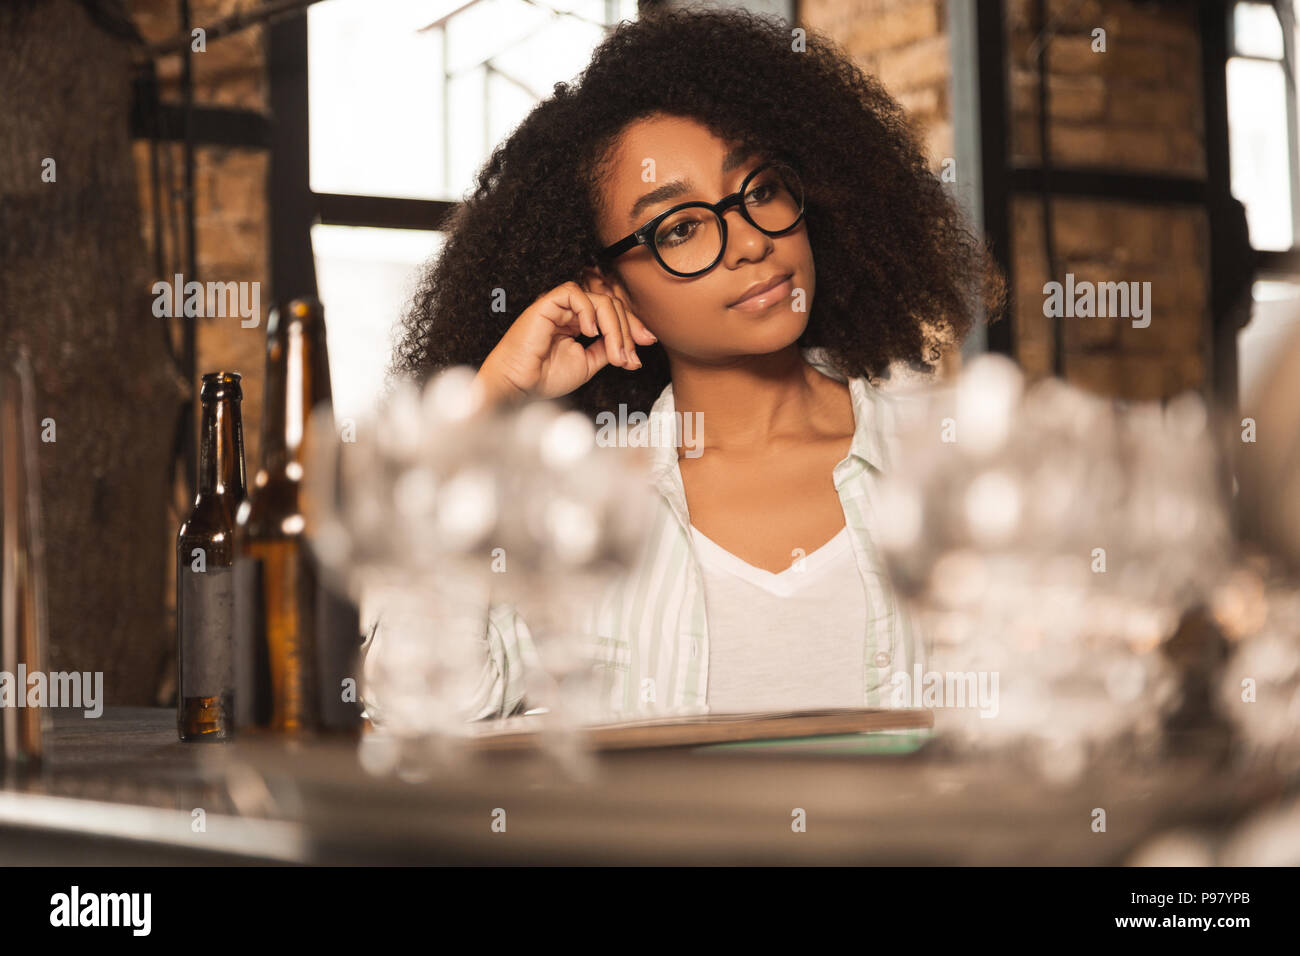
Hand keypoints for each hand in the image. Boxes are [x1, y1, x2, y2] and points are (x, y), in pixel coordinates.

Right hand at [475, 281, 656, 404]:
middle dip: (628, 329)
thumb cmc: (544, 378)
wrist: (519, 386)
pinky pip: (574, 293)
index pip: (612, 316)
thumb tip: (631, 348)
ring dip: (614, 327)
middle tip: (631, 355)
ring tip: (615, 353)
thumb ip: (606, 350)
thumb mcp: (587, 364)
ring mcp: (559, 307)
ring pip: (599, 300)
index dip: (631, 328)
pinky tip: (591, 333)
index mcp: (578, 324)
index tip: (645, 346)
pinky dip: (588, 311)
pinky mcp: (546, 303)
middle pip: (611, 306)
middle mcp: (570, 313)